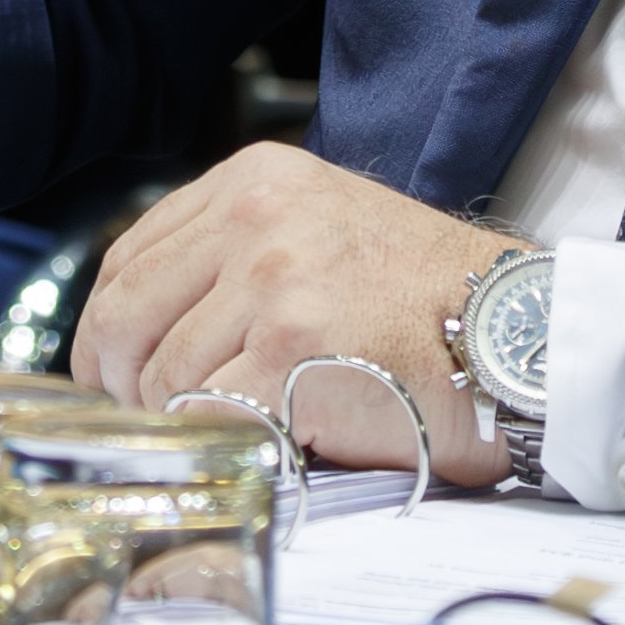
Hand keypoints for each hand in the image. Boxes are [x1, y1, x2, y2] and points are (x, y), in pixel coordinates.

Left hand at [72, 148, 517, 483]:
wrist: (514, 332)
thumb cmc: (425, 300)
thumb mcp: (319, 230)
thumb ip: (232, 258)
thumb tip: (140, 333)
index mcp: (254, 182)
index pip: (128, 258)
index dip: (109, 331)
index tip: (116, 374)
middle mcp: (255, 219)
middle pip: (123, 315)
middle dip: (120, 383)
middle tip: (149, 421)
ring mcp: (272, 281)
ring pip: (162, 375)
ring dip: (186, 420)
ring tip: (237, 429)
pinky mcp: (291, 350)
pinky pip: (209, 413)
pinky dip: (224, 440)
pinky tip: (264, 442)